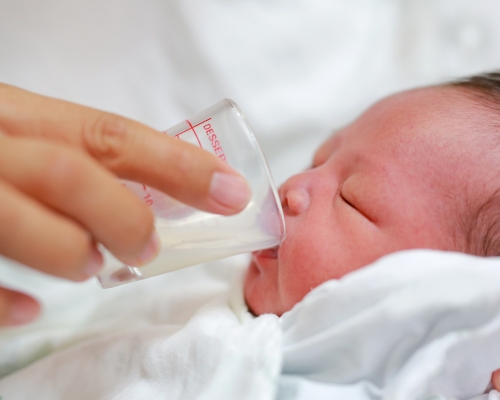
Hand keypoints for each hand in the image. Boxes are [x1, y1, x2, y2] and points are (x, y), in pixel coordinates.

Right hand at [0, 83, 250, 325]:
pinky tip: (33, 309)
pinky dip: (7, 302)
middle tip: (146, 247)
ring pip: (23, 223)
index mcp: (12, 113)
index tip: (232, 192)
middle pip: (74, 176)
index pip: (111, 135)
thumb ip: (74, 154)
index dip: (179, 165)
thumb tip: (163, 192)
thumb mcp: (16, 131)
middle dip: (127, 219)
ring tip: (90, 265)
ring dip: (74, 255)